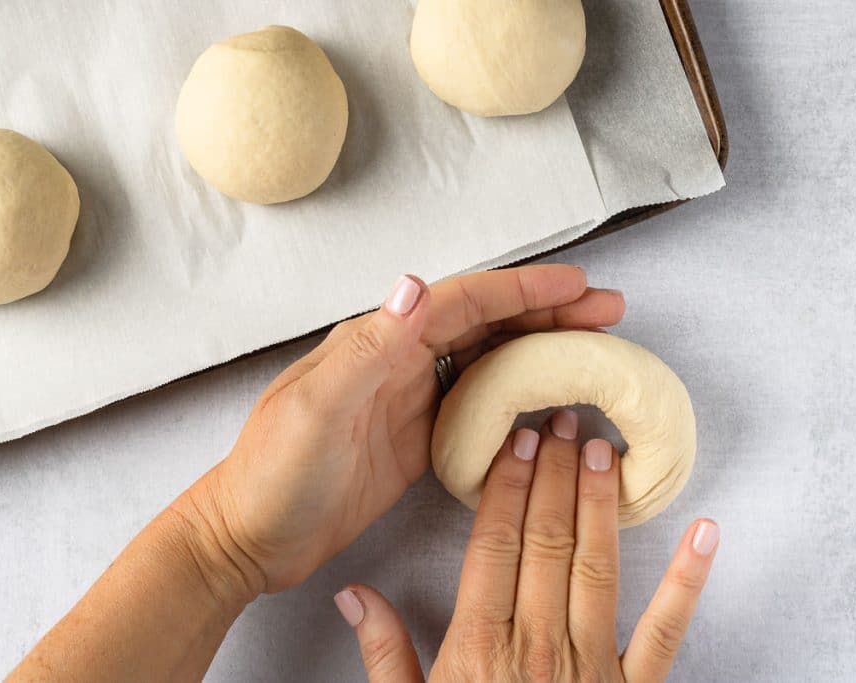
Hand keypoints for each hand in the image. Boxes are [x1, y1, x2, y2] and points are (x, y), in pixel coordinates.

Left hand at [177, 266, 625, 593]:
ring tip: (591, 346)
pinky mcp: (417, 440)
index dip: (523, 290)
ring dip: (539, 348)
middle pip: (486, 324)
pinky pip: (479, 406)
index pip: (462, 302)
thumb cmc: (272, 473)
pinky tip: (547, 400)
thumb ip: (367, 349)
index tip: (576, 286)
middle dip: (547, 311)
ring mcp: (409, 400)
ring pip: (488, 359)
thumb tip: (414, 283)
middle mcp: (398, 361)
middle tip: (606, 311)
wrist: (249, 536)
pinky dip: (517, 395)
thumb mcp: (315, 410)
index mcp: (377, 342)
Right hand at [337, 413, 718, 681]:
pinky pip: (666, 630)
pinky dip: (687, 580)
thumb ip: (386, 654)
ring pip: (596, 567)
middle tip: (561, 417)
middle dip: (554, 474)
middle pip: (546, 542)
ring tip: (604, 449)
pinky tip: (704, 533)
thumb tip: (355, 593)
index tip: (516, 440)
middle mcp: (539, 646)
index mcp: (480, 648)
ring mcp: (593, 668)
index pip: (496, 546)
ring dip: (601, 504)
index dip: (509, 487)